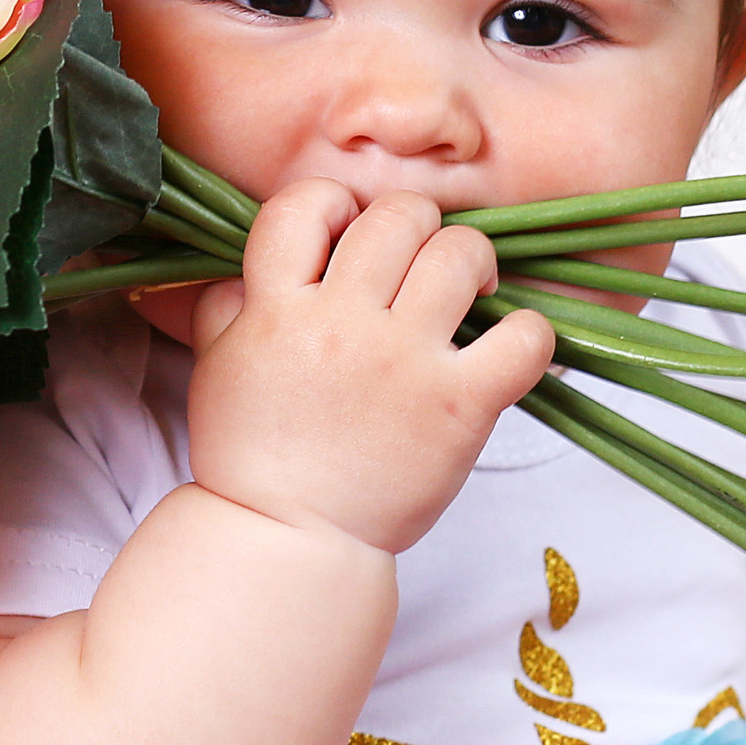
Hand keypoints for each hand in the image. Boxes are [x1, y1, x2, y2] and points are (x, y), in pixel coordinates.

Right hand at [182, 181, 555, 554]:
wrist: (288, 542)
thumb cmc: (254, 457)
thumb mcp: (216, 368)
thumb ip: (229, 306)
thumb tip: (250, 268)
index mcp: (277, 309)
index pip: (305, 203)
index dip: (332, 203)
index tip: (348, 234)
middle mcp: (342, 324)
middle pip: (397, 216)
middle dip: (414, 224)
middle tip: (419, 259)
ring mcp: (404, 363)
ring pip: (459, 254)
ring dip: (471, 259)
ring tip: (470, 288)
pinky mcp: (460, 405)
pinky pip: (522, 339)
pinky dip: (529, 331)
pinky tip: (510, 341)